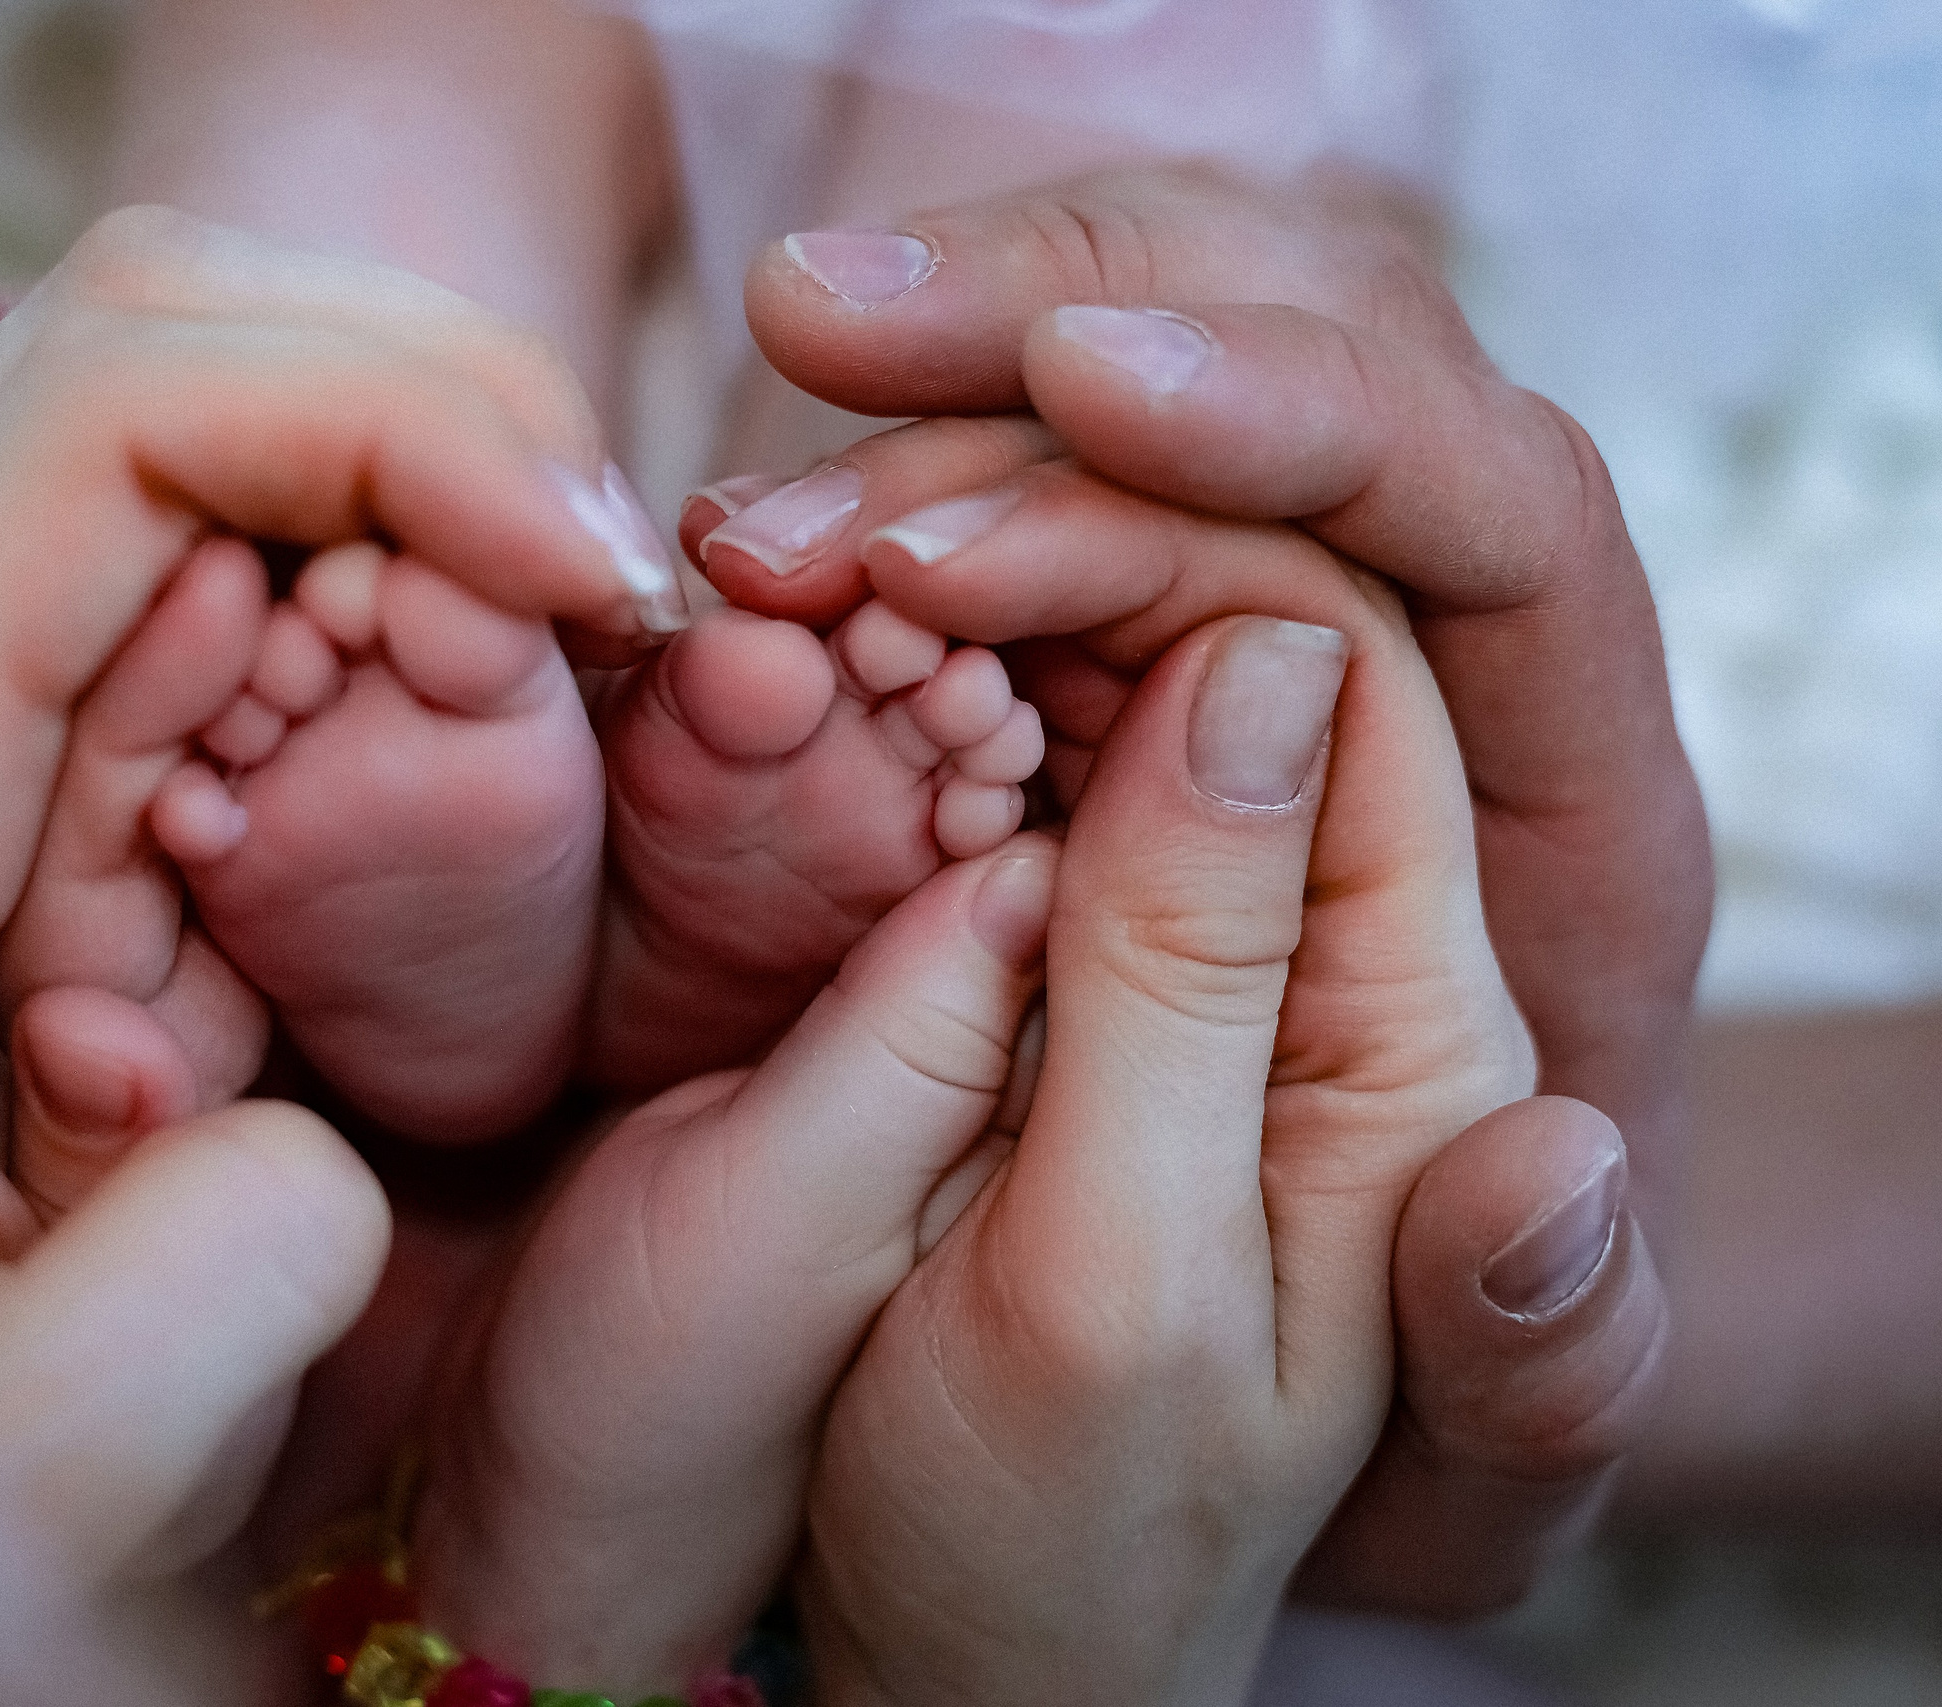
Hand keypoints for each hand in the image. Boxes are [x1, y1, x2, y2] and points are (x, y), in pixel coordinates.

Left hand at [0, 207, 685, 1582]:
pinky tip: (434, 617)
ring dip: (392, 446)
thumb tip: (278, 1097)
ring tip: (542, 597)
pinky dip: (344, 512)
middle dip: (430, 401)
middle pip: (133, 335)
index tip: (596, 586)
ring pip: (151, 380)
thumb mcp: (55, 1454)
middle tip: (599, 581)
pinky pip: (162, 508)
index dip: (388, 433)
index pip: (98, 428)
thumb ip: (210, 1276)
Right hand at [805, 581, 1530, 1703]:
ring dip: (936, 537)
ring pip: (1111, 610)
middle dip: (1029, 488)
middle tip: (783, 521)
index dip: (1165, 528)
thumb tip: (1278, 666)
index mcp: (1427, 1007)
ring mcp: (1202, 896)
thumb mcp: (1128, 1290)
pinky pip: (1008, 699)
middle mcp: (1337, 914)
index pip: (1357, 649)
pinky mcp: (1078, 907)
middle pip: (1245, 565)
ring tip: (743, 556)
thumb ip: (1209, 989)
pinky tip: (755, 615)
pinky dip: (885, 632)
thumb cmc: (1062, 1524)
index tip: (921, 536)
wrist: (987, 1654)